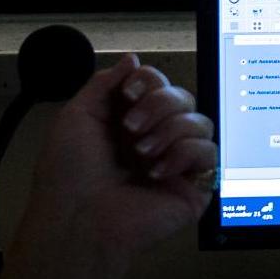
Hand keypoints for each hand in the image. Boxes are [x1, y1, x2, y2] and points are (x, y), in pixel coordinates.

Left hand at [26, 54, 216, 265]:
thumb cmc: (70, 175)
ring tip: (141, 155)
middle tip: (131, 129)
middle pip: (183, 97)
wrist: (80, 219)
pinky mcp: (195, 186)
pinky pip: (208, 152)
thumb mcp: (77, 115)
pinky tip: (157, 173)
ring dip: (168, 131)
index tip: (127, 96)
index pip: (159, 84)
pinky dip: (182, 155)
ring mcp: (178, 163)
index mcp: (129, 121)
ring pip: (200, 121)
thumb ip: (106, 83)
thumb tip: (133, 60)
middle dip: (158, 105)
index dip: (149, 82)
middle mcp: (156, 139)